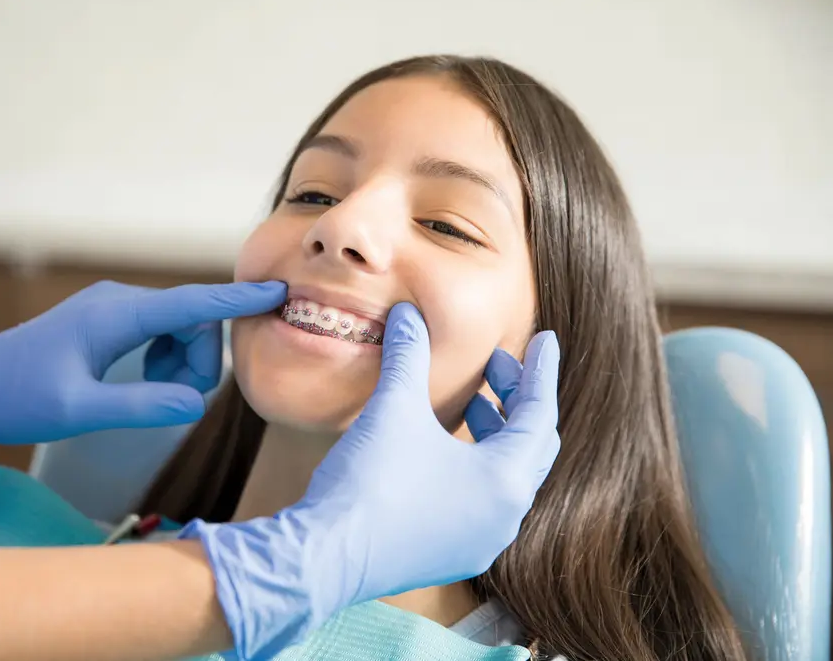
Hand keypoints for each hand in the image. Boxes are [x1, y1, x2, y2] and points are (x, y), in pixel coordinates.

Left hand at [0, 280, 285, 443]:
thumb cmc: (16, 397)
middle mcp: (121, 302)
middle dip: (200, 360)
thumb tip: (195, 404)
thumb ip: (140, 405)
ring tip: (155, 395)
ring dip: (184, 362)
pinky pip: (160, 332)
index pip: (190, 304)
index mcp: (116, 315)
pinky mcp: (111, 321)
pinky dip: (167, 358)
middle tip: (177, 401)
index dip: (236, 302)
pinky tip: (145, 381)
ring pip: (180, 327)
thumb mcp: (77, 410)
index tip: (277, 292)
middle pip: (193, 320)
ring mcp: (115, 308)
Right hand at [180, 302, 560, 659]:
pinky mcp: (450, 556)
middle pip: (530, 447)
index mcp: (506, 480)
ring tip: (471, 404)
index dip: (540, 370)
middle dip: (517, 401)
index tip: (544, 340)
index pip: (540, 413)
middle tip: (496, 366)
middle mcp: (504, 518)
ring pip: (506, 478)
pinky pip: (482, 504)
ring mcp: (479, 543)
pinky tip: (444, 450)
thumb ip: (409, 355)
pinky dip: (476, 469)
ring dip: (495, 436)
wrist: (325, 557)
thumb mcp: (394, 406)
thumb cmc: (369, 482)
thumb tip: (408, 313)